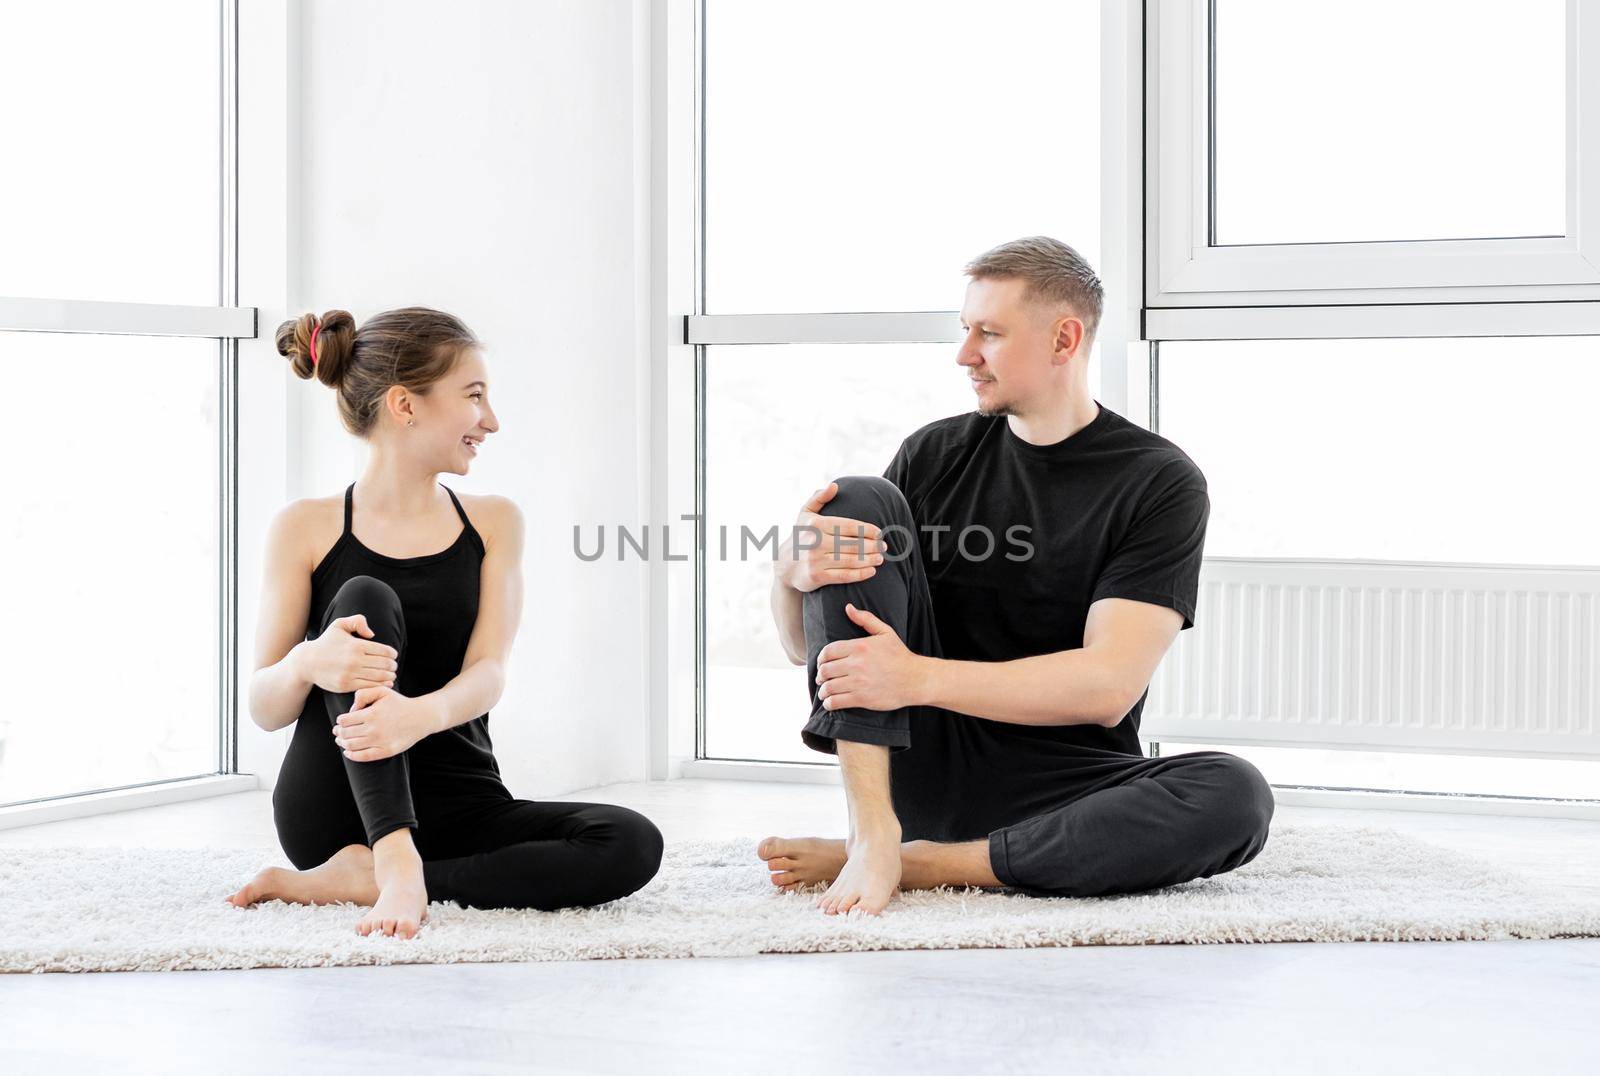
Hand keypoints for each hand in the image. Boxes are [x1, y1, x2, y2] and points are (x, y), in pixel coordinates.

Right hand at [300, 614, 397, 693]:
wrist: (307, 662)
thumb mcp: (339, 625)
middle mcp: (354, 659)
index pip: (384, 650)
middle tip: (394, 666)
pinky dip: (381, 685)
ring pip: (379, 677)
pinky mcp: (346, 685)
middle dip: (393, 665)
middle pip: (384, 664)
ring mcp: (350, 673)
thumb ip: (357, 621)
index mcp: (356, 645)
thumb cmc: (326, 643)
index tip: (393, 655)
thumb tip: (372, 634)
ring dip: (390, 676)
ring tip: (392, 675)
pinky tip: (385, 683)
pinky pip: (369, 686)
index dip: (392, 653)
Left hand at [332, 685, 438, 761]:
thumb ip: (363, 694)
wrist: (421, 717)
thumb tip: (351, 710)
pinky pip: (362, 757)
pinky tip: (348, 752)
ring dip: (342, 743)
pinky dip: (351, 755)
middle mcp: (374, 729)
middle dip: (338, 732)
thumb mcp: (383, 691)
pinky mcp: (386, 751)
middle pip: (345, 734)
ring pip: (351, 746)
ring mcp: (380, 741)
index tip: (341, 721)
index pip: (344, 721)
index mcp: (372, 714)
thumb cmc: (400, 703)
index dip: (340, 721)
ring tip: (341, 740)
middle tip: (337, 731)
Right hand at [774, 482, 888, 592]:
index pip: (849, 525)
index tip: (879, 533)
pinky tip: (871, 571)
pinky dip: (860, 574)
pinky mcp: (817, 577)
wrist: (783, 565)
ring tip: (880, 558)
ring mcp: (816, 560)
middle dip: (872, 546)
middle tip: (884, 547)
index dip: (867, 529)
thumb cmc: (801, 536)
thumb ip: (819, 498)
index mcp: (816, 524)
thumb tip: (834, 486)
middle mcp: (816, 542)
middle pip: (852, 544)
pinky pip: (844, 576)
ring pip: (850, 560)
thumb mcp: (805, 514)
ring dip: (869, 559)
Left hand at [815, 603, 927, 711]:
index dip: (820, 658)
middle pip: (825, 670)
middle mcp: (856, 664)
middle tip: (821, 678)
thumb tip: (848, 608)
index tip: (821, 663)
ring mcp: (858, 682)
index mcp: (859, 646)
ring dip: (822, 690)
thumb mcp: (885, 632)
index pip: (828, 651)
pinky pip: (836, 701)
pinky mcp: (862, 698)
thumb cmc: (900, 655)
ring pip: (829, 687)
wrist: (916, 679)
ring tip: (823, 693)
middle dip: (820, 675)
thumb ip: (865, 619)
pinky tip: (829, 703)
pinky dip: (829, 703)